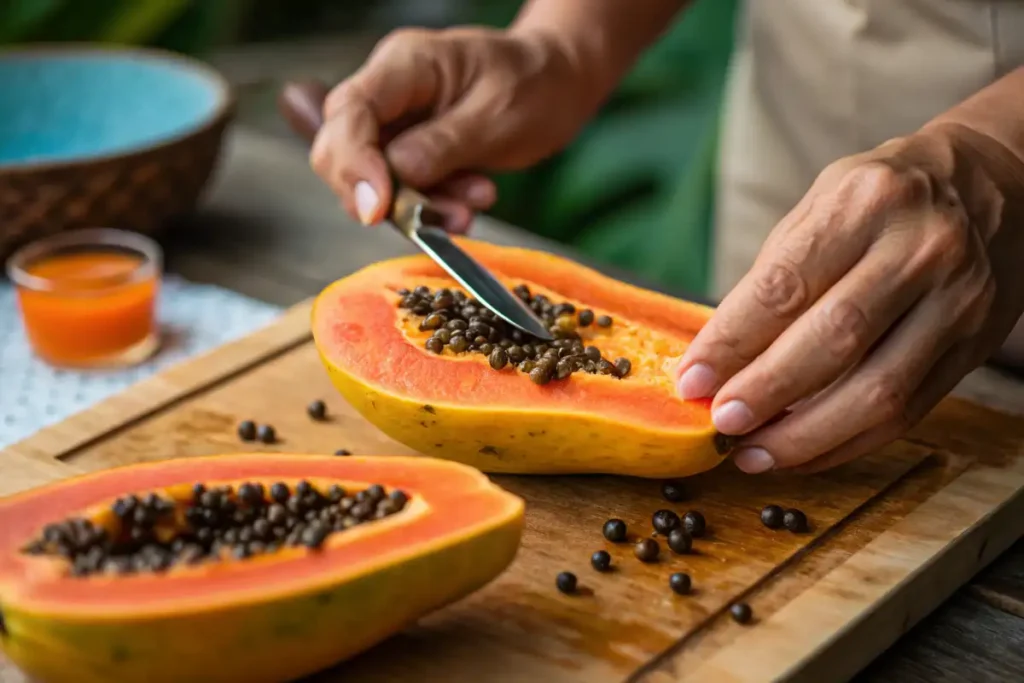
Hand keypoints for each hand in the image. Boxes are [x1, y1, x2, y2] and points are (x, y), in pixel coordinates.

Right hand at [309, 26, 600, 231]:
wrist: (559, 84)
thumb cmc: (535, 85)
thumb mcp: (496, 116)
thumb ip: (440, 147)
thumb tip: (393, 179)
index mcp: (405, 64)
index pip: (349, 113)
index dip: (353, 165)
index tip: (377, 210)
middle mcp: (390, 91)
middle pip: (341, 148)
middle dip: (383, 195)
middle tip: (431, 217)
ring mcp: (397, 122)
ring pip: (373, 179)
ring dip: (419, 205)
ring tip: (476, 200)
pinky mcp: (411, 151)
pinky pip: (403, 190)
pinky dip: (434, 205)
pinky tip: (474, 197)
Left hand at [675, 124, 1023, 472]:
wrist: (990, 185)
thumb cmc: (881, 199)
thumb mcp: (821, 206)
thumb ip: (773, 277)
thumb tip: (716, 358)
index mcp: (866, 203)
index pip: (785, 285)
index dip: (732, 341)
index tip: (691, 380)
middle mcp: (920, 249)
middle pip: (834, 341)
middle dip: (767, 392)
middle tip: (719, 422)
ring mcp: (957, 301)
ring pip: (877, 391)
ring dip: (805, 436)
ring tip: (752, 453)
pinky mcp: (973, 346)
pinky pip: (906, 413)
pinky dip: (845, 443)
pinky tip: (800, 451)